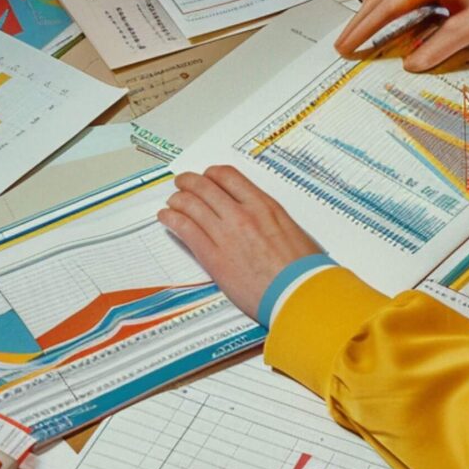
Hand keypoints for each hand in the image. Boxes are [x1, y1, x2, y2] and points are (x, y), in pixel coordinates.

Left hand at [158, 166, 319, 321]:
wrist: (299, 293)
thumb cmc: (302, 268)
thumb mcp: (290, 230)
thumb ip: (269, 219)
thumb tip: (259, 219)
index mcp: (263, 205)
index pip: (228, 176)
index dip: (212, 174)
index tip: (207, 177)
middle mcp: (242, 214)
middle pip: (205, 187)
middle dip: (189, 182)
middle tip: (183, 183)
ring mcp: (226, 235)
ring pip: (191, 205)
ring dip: (177, 199)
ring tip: (172, 201)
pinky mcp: (214, 258)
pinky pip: (186, 230)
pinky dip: (172, 220)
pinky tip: (167, 218)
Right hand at [336, 0, 468, 71]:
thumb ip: (437, 46)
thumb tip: (408, 64)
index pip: (386, 6)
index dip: (363, 28)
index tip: (346, 47)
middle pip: (383, 1)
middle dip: (361, 25)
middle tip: (341, 47)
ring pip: (393, 5)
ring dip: (375, 23)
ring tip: (356, 42)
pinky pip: (410, 11)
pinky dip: (394, 25)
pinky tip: (388, 38)